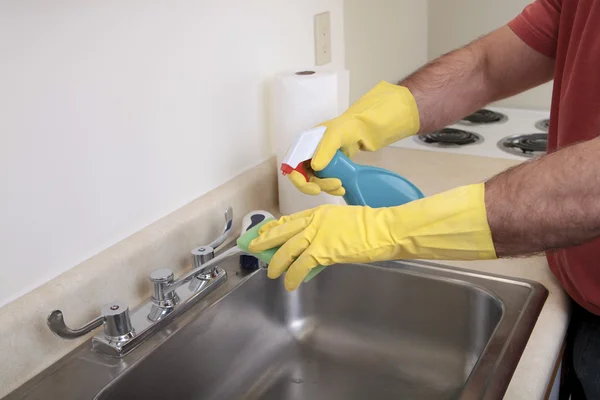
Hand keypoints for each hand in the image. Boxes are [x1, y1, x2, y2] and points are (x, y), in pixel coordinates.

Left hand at [249, 184, 496, 290]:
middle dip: (264, 241)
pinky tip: (288, 283)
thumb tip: (316, 249)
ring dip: (276, 261)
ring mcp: (317, 234)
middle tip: (252, 248)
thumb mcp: (344, 223)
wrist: (386, 230)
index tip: (262, 233)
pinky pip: (300, 265)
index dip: (273, 228)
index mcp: (319, 212)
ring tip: (270, 272)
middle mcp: (314, 220)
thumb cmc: (372, 227)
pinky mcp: (323, 250)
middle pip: (282, 231)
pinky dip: (292, 275)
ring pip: (286, 248)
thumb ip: (327, 232)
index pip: (289, 220)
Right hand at [288, 81, 420, 195]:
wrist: (363, 129)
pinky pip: (324, 183)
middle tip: (334, 185)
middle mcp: (306, 154)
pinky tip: (342, 188)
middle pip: (302, 177)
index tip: (313, 187)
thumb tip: (315, 168)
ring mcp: (316, 162)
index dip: (298, 179)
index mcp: (303, 145)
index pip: (291, 165)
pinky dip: (331, 188)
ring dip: (326, 187)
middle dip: (316, 185)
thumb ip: (325, 150)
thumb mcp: (334, 135)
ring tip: (341, 186)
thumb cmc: (347, 128)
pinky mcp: (327, 169)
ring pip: (314, 182)